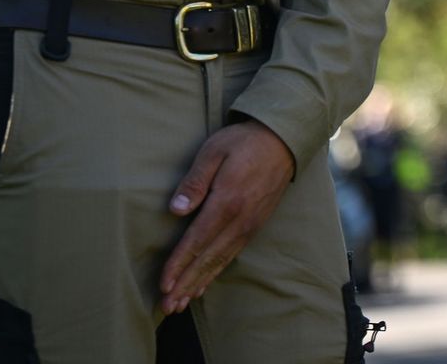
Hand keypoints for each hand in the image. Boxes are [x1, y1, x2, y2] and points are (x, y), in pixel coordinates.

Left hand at [158, 120, 296, 312]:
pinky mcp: (256, 224)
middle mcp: (240, 219)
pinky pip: (233, 254)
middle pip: (208, 258)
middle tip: (168, 307)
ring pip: (221, 261)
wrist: (283, 140)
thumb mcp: (214, 151)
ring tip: (181, 303)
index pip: (197, 240)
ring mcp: (251, 224)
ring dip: (199, 283)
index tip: (163, 284)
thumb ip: (195, 181)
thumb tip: (175, 210)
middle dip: (186, 284)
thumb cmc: (244, 142)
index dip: (179, 264)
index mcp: (227, 201)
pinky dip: (216, 272)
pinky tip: (204, 283)